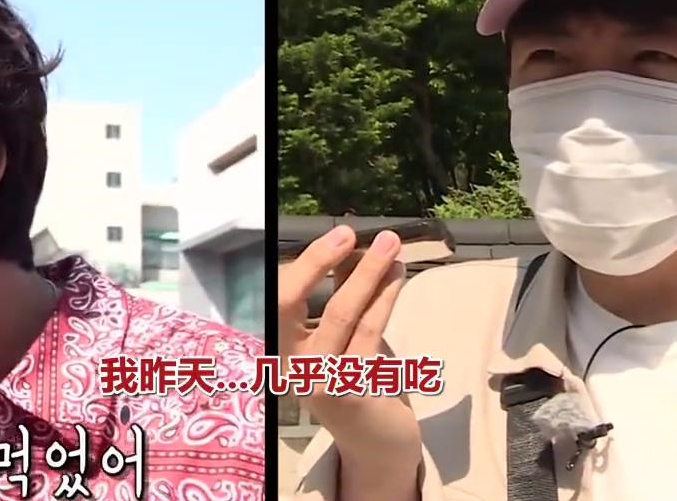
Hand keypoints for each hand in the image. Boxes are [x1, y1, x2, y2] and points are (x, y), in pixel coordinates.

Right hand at [278, 226, 421, 497]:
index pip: (279, 296)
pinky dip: (384, 299)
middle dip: (320, 262)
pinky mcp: (351, 392)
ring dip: (368, 274)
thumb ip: (342, 294)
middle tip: (351, 233)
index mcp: (282, 348)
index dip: (305, 262)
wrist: (375, 444)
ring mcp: (318, 380)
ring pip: (340, 314)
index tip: (338, 233)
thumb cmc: (356, 382)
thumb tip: (351, 247)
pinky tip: (397, 278)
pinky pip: (369, 333)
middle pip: (291, 303)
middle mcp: (290, 365)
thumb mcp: (343, 335)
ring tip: (391, 247)